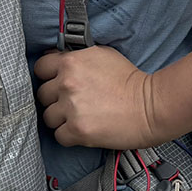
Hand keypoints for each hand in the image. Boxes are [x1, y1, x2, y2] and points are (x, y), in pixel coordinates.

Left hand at [33, 46, 160, 149]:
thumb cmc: (129, 80)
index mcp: (70, 62)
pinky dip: (69, 136)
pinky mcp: (78, 130)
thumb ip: (76, 56)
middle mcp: (67, 83)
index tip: (56, 83)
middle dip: (54, 100)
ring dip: (60, 119)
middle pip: (42, 95)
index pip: (40, 68)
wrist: (151, 106)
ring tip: (79, 118)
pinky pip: (59, 136)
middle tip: (71, 103)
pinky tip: (83, 130)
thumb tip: (55, 57)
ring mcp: (71, 107)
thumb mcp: (101, 54)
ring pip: (48, 117)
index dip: (48, 77)